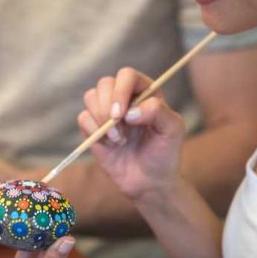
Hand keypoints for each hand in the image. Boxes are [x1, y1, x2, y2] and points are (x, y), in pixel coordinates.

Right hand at [78, 68, 186, 201]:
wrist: (150, 182)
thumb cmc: (165, 153)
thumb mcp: (173, 130)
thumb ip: (158, 112)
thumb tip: (129, 112)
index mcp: (145, 92)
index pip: (127, 75)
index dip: (121, 90)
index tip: (121, 113)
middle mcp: (124, 98)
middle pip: (105, 83)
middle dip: (107, 105)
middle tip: (118, 126)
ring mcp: (107, 112)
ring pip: (91, 97)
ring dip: (101, 119)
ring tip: (118, 139)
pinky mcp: (93, 128)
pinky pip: (83, 118)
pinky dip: (93, 131)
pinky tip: (111, 144)